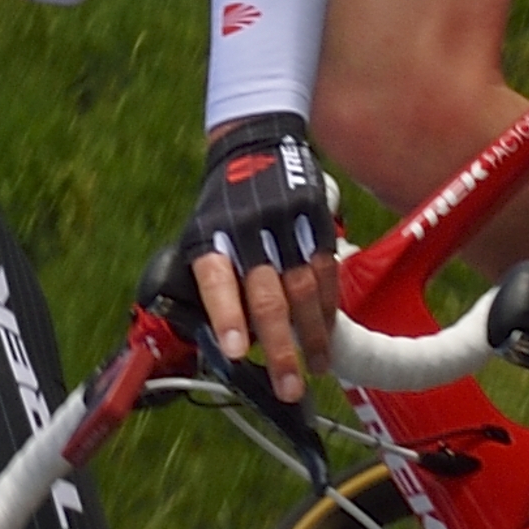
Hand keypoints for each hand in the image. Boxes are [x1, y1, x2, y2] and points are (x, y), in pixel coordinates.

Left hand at [185, 120, 338, 405]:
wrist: (256, 141)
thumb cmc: (221, 206)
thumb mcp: (199, 236)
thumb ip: (207, 285)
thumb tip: (214, 345)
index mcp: (212, 237)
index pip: (218, 280)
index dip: (227, 317)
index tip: (236, 353)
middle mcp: (249, 232)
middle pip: (267, 294)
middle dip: (280, 346)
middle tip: (288, 387)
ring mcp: (287, 225)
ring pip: (303, 287)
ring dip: (313, 334)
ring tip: (317, 369)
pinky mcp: (317, 220)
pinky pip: (326, 270)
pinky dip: (328, 305)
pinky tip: (329, 332)